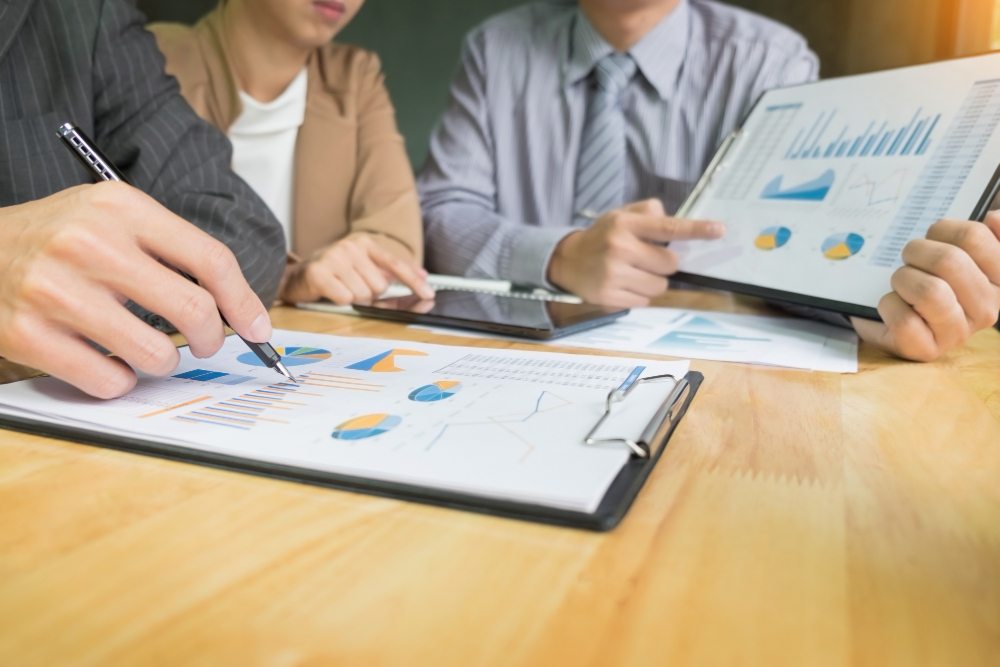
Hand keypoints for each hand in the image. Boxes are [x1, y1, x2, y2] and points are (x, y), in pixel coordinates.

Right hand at [0, 182, 272, 397]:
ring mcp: (56, 291)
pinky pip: (110, 381)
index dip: (244, 302)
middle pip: (193, 310)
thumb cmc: (58, 237)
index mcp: (121, 208)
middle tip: (206, 343)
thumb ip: (172, 250)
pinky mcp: (29, 335)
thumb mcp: (113, 218)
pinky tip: (106, 361)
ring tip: (145, 348)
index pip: (210, 259)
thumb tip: (239, 308)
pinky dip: (119, 381)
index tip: (259, 329)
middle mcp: (90, 244)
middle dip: (212, 338)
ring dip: (163, 362)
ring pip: (156, 354)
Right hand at [280, 232, 432, 304]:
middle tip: (353, 287)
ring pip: (363, 294)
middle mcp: (351, 246)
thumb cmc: (334, 275)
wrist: (296, 276)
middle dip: (370, 294)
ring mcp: (334, 258)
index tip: (429, 293)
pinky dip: (340, 301)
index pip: (396, 264)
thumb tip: (423, 282)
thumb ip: (392, 278)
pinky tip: (331, 292)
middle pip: (379, 286)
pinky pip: (345, 298)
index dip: (414, 281)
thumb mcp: (364, 271)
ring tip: (341, 288)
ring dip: (354, 298)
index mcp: (365, 243)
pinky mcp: (320, 272)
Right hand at [547, 199, 724, 306]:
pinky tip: (623, 285)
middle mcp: (619, 248)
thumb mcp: (620, 215)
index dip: (696, 229)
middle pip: (670, 264)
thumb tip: (674, 220)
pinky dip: (638, 295)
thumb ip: (648, 213)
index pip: (668, 227)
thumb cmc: (602, 237)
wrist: (566, 261)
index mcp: (625, 224)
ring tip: (633, 273)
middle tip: (647, 259)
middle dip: (665, 264)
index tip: (719, 230)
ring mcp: (613, 274)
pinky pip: (644, 302)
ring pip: (659, 286)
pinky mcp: (609, 296)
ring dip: (653, 282)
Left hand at [851, 212, 999, 360]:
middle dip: (917, 252)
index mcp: (999, 280)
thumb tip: (995, 217)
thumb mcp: (956, 252)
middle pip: (948, 261)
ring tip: (902, 283)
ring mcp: (958, 333)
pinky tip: (893, 305)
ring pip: (928, 291)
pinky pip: (904, 319)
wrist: (892, 319)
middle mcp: (987, 309)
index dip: (943, 229)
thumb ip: (985, 235)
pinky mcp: (926, 350)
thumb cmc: (927, 280)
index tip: (934, 237)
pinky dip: (889, 305)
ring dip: (903, 279)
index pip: (975, 236)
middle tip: (909, 259)